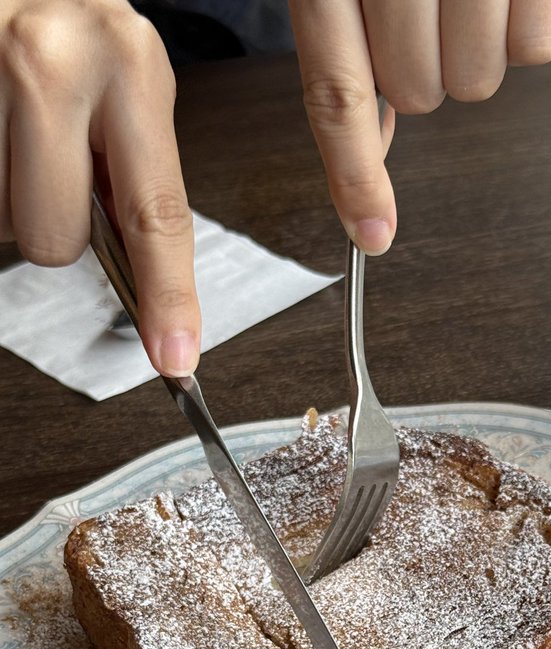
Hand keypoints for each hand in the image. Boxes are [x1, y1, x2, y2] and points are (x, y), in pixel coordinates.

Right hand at [0, 0, 199, 375]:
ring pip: (2, 223)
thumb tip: (145, 274)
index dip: (168, 296)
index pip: (157, 215)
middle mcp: (56, 62)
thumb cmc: (69, 23)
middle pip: (54, 241)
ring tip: (14, 132)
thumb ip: (136, 167)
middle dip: (50, 223)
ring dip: (7, 196)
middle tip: (45, 163)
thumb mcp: (127, 77)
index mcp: (131, 66)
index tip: (176, 356)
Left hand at [289, 0, 550, 254]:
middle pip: (415, 94)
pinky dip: (531, 28)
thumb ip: (348, 36)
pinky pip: (537, 52)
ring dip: (480, 48)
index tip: (371, 234)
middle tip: (436, 8)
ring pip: (477, 81)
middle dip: (426, 68)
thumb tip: (366, 132)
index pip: (336, 90)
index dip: (354, 174)